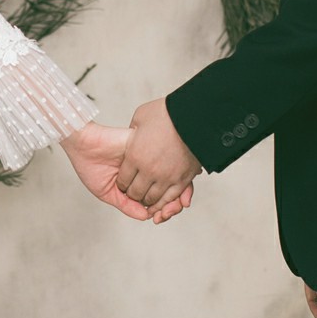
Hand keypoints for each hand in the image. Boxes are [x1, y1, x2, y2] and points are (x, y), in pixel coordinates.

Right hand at [63, 124, 182, 220]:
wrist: (82, 145)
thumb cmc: (90, 166)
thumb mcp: (107, 193)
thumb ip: (127, 205)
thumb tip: (146, 216)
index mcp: (138, 178)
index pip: (158, 194)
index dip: (163, 208)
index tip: (161, 217)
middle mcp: (146, 168)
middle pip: (169, 187)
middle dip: (173, 203)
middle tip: (167, 213)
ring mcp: (149, 159)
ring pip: (170, 176)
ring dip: (172, 194)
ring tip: (165, 206)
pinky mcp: (148, 149)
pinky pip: (165, 163)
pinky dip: (166, 180)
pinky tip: (162, 192)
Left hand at [116, 98, 202, 213]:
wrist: (194, 116)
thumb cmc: (168, 114)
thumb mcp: (140, 118)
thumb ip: (132, 132)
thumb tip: (131, 138)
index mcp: (135, 156)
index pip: (123, 181)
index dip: (122, 183)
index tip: (124, 182)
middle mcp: (149, 170)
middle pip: (135, 193)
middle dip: (133, 194)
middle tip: (134, 191)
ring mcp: (166, 177)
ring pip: (152, 198)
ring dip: (147, 199)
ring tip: (146, 196)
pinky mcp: (182, 180)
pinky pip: (170, 198)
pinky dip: (164, 203)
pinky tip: (161, 201)